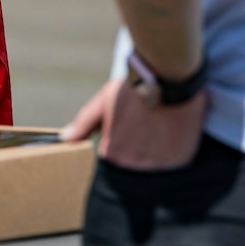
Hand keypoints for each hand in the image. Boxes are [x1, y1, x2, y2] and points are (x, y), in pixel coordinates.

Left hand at [62, 76, 206, 170]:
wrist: (171, 80)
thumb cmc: (133, 89)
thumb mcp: (103, 102)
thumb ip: (84, 124)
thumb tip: (65, 140)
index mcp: (112, 151)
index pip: (108, 158)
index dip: (114, 141)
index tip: (122, 126)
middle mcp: (134, 162)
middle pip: (129, 164)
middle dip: (131, 148)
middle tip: (140, 124)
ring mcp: (158, 163)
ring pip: (150, 165)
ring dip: (150, 152)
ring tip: (153, 127)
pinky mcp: (179, 160)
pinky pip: (170, 164)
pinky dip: (168, 153)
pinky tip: (167, 133)